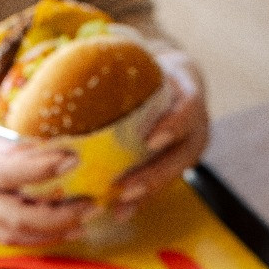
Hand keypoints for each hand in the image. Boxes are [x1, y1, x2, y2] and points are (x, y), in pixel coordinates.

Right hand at [0, 83, 92, 244]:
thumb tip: (26, 94)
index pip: (4, 174)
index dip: (41, 169)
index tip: (72, 156)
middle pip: (15, 220)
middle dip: (58, 217)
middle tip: (92, 201)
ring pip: (11, 236)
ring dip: (51, 232)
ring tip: (84, 218)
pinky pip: (2, 236)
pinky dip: (34, 236)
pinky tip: (58, 226)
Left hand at [113, 52, 209, 219]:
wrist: (172, 78)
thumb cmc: (150, 65)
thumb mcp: (142, 54)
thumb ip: (119, 57)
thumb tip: (72, 54)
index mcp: (190, 92)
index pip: (188, 109)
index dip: (173, 126)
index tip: (150, 140)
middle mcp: (197, 125)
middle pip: (182, 155)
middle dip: (154, 174)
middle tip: (124, 188)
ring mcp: (189, 149)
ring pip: (173, 176)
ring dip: (146, 193)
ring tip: (120, 207)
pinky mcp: (176, 165)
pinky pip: (162, 185)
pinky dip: (141, 201)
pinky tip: (120, 213)